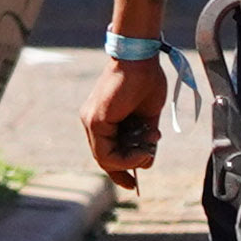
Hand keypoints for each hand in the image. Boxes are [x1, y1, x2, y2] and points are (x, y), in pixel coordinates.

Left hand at [82, 48, 167, 183]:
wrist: (140, 57)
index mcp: (104, 118)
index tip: (132, 183)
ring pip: (106, 159)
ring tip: (147, 151)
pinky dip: (126, 158)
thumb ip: (145, 137)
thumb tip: (147, 159)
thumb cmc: (146, 79)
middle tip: (134, 184)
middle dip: (122, 172)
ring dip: (130, 161)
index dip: (120, 169)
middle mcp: (92, 121)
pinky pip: (107, 153)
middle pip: (105, 158)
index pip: (107, 151)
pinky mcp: (96, 121)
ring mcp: (92, 121)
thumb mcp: (148, 116)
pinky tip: (142, 151)